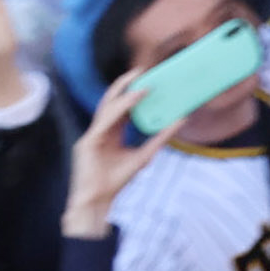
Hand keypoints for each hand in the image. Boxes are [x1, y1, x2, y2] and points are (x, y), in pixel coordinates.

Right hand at [63, 70, 173, 233]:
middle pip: (111, 101)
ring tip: (140, 81)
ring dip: (123, 93)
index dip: (132, 92)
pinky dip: (120, 109)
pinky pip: (105, 120)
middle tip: (142, 69)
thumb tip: (181, 119)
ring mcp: (92, 134)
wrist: (99, 200)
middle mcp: (101, 130)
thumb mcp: (144, 155)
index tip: (149, 79)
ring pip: (107, 107)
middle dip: (124, 84)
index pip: (121, 107)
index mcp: (111, 132)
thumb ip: (161, 137)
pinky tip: (133, 100)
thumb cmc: (117, 180)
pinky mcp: (88, 141)